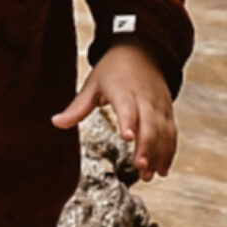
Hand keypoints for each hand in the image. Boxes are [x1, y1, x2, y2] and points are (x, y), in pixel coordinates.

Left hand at [52, 40, 176, 179]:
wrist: (142, 51)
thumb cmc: (114, 69)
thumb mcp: (92, 84)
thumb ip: (77, 107)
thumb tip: (55, 122)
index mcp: (123, 90)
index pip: (127, 107)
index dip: (129, 122)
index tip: (128, 138)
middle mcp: (144, 98)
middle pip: (149, 123)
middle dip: (147, 147)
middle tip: (139, 167)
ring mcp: (158, 105)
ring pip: (163, 131)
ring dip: (158, 154)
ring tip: (149, 175)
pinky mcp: (167, 111)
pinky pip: (171, 133)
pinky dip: (169, 151)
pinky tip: (162, 168)